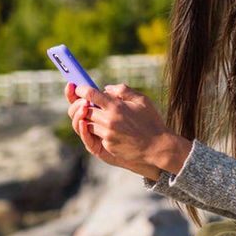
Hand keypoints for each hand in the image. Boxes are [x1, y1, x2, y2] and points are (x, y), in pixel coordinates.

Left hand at [65, 82, 188, 178]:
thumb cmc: (151, 122)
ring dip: (88, 118)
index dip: (80, 89)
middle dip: (82, 105)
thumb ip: (122, 90)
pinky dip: (96, 130)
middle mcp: (109, 121)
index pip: (90, 94)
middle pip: (84, 109)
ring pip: (87, 123)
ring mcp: (107, 135)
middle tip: (84, 102)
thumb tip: (105, 89)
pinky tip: (104, 127)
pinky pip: (95, 135)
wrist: (157, 147)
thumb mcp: (142, 100)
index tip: (78, 88)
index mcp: (116, 107)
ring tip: (96, 114)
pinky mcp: (107, 146)